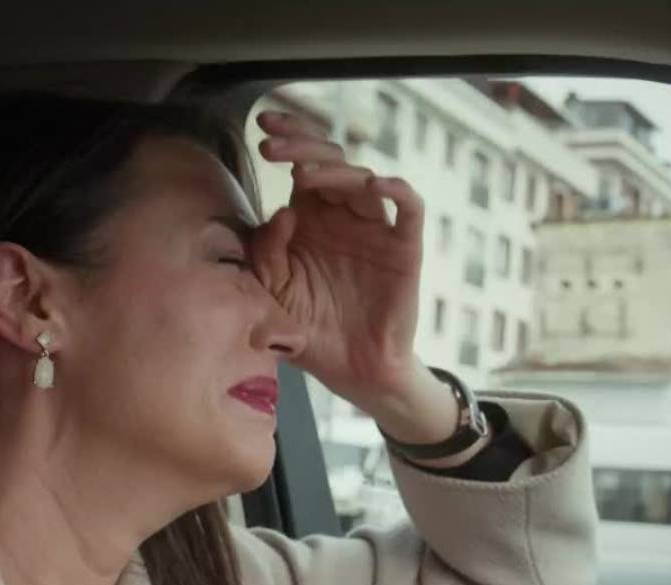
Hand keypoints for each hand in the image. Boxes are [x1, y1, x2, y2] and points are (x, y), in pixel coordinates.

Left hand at [249, 110, 425, 406]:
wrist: (351, 370)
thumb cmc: (309, 327)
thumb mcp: (271, 291)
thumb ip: (266, 253)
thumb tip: (281, 212)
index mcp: (311, 217)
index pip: (302, 164)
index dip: (288, 138)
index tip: (262, 126)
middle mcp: (343, 215)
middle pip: (331, 161)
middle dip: (301, 147)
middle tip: (271, 148)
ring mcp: (375, 229)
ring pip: (362, 180)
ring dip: (334, 170)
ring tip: (305, 173)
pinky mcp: (404, 249)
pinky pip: (409, 210)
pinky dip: (398, 191)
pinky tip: (376, 184)